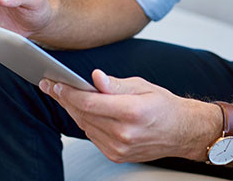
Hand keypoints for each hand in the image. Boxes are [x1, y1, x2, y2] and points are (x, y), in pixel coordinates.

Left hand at [39, 70, 219, 163]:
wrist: (181, 132)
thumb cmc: (165, 106)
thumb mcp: (143, 86)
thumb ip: (116, 84)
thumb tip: (96, 78)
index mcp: (132, 112)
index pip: (90, 103)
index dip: (69, 92)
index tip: (56, 82)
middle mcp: (124, 133)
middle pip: (83, 115)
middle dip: (64, 98)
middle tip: (51, 85)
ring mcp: (119, 148)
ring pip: (85, 126)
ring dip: (71, 109)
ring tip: (60, 94)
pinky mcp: (116, 155)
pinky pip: (92, 135)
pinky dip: (84, 121)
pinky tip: (79, 109)